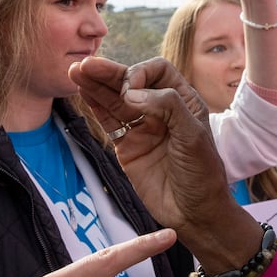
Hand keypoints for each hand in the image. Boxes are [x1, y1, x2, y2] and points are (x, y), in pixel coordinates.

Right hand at [70, 56, 265, 274]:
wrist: (194, 211)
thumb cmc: (202, 173)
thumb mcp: (193, 135)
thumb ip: (166, 106)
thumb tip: (131, 93)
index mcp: (183, 101)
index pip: (158, 71)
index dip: (141, 73)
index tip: (129, 90)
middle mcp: (161, 110)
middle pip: (131, 82)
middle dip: (108, 73)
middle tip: (84, 65)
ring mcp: (142, 128)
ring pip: (115, 100)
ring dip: (95, 85)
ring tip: (74, 71)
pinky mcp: (127, 146)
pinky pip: (109, 121)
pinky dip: (95, 106)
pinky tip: (82, 92)